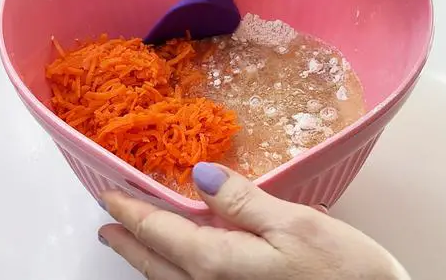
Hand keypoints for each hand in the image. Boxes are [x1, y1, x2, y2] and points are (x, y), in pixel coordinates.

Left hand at [98, 163, 408, 278]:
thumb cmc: (341, 272)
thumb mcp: (293, 225)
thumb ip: (242, 202)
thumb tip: (200, 175)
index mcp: (219, 264)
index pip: (160, 232)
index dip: (131, 211)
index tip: (109, 193)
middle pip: (155, 261)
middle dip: (127, 239)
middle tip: (105, 225)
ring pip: (167, 279)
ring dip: (143, 256)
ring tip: (127, 240)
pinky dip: (167, 269)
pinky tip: (172, 262)